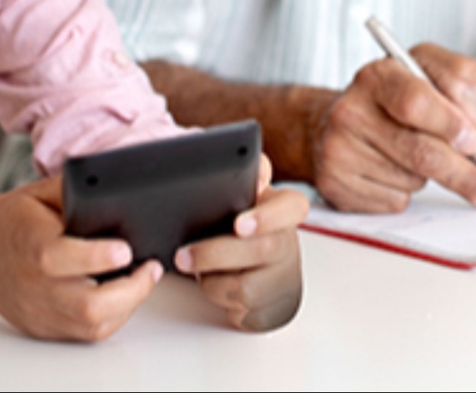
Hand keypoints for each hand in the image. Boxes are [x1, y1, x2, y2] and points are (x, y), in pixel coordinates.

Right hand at [0, 176, 162, 341]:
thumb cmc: (15, 219)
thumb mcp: (42, 192)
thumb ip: (76, 191)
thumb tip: (119, 187)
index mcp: (31, 242)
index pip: (59, 257)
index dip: (97, 257)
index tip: (126, 248)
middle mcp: (33, 283)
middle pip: (85, 305)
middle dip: (130, 291)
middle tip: (150, 269)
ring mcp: (38, 310)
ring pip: (90, 326)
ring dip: (127, 306)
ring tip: (142, 281)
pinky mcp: (43, 327)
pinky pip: (85, 334)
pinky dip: (111, 318)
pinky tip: (122, 298)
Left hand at [175, 156, 307, 330]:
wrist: (245, 262)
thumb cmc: (237, 221)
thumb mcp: (239, 191)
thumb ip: (245, 171)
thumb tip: (256, 168)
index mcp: (283, 209)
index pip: (292, 208)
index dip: (267, 217)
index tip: (239, 224)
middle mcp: (287, 242)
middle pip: (260, 251)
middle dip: (216, 254)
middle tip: (184, 254)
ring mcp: (281, 277)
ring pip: (246, 286)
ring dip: (212, 278)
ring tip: (195, 265)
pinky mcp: (270, 306)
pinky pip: (241, 308)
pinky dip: (219, 297)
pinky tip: (214, 283)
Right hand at [308, 43, 475, 212]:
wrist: (340, 121)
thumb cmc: (393, 96)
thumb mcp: (428, 67)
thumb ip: (460, 77)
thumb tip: (473, 118)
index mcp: (378, 76)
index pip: (416, 102)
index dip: (450, 124)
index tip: (475, 141)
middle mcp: (351, 111)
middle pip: (420, 152)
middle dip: (462, 172)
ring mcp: (339, 150)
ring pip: (412, 179)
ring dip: (430, 177)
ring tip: (415, 156)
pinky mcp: (336, 184)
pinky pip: (394, 201)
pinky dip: (406, 192)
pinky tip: (393, 172)